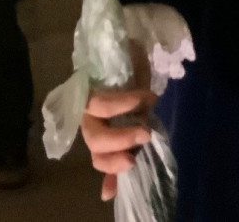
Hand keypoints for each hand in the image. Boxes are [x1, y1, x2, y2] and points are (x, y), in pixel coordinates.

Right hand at [81, 40, 155, 201]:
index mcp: (92, 93)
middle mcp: (91, 118)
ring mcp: (99, 136)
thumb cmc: (129, 67)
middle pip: (94, 137)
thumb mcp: (133, 61)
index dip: (121, 104)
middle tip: (145, 133)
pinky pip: (104, 170)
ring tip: (134, 159)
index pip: (97, 103)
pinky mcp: (110, 149)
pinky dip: (108, 181)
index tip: (148, 98)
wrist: (127, 76)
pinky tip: (109, 194)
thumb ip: (132, 55)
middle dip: (119, 138)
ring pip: (97, 155)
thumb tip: (136, 43)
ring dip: (114, 162)